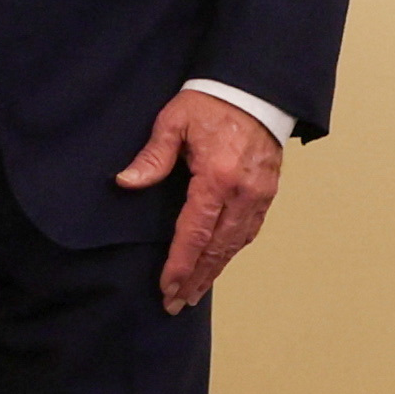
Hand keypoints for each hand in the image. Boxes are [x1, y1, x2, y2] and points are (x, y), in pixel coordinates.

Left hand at [118, 92, 283, 318]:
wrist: (255, 89)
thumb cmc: (211, 102)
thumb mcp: (174, 122)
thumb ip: (152, 156)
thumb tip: (126, 182)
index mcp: (217, 178)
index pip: (195, 233)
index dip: (180, 264)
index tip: (167, 287)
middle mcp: (242, 193)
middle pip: (216, 248)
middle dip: (195, 279)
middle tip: (175, 304)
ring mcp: (259, 195)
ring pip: (235, 244)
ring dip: (214, 271)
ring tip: (194, 294)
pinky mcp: (268, 192)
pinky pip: (250, 230)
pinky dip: (232, 251)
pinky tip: (219, 263)